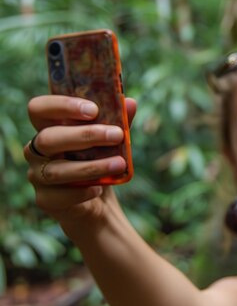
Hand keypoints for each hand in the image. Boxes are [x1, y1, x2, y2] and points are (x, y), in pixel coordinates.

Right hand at [23, 95, 136, 223]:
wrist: (98, 202)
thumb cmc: (99, 162)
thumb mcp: (110, 141)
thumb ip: (118, 122)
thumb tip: (130, 103)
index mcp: (49, 128)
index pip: (39, 109)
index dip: (61, 106)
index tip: (93, 110)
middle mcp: (37, 150)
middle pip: (47, 138)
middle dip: (85, 135)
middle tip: (117, 135)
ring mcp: (37, 175)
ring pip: (57, 170)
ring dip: (91, 166)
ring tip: (119, 164)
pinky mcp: (45, 199)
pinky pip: (60, 196)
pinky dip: (82, 191)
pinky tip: (99, 188)